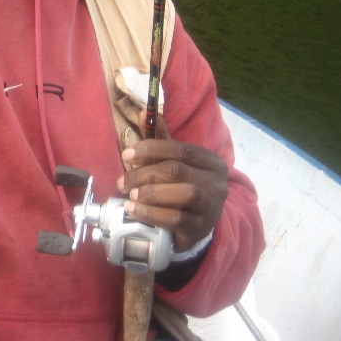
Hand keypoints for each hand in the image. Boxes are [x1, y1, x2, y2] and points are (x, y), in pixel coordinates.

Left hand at [116, 111, 228, 252]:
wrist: (194, 226)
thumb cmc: (180, 188)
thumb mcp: (173, 162)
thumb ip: (160, 139)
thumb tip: (144, 112)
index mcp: (211, 162)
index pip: (181, 149)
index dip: (152, 149)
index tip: (127, 153)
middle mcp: (217, 183)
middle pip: (178, 170)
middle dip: (145, 173)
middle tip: (123, 181)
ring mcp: (212, 207)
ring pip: (184, 193)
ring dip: (151, 193)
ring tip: (130, 195)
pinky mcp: (201, 228)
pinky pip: (177, 219)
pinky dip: (152, 213)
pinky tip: (134, 210)